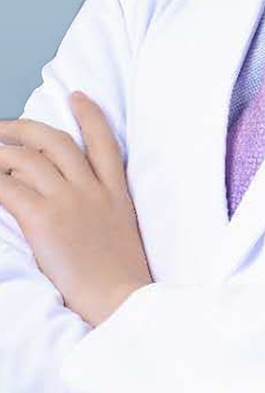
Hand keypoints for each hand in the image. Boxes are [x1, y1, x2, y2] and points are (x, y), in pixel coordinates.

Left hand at [0, 91, 152, 326]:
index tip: (77, 96)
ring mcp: (69, 201)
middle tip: (4, 127)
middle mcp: (91, 188)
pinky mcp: (45, 219)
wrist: (121, 297)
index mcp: (115, 191)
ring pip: (29, 159)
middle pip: (57, 142)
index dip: (90, 114)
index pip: (104, 140)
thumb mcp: (123, 230)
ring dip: (2, 153)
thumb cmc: (121, 278)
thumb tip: (70, 196)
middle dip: (26, 128)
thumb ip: (103, 207)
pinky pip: (10, 190)